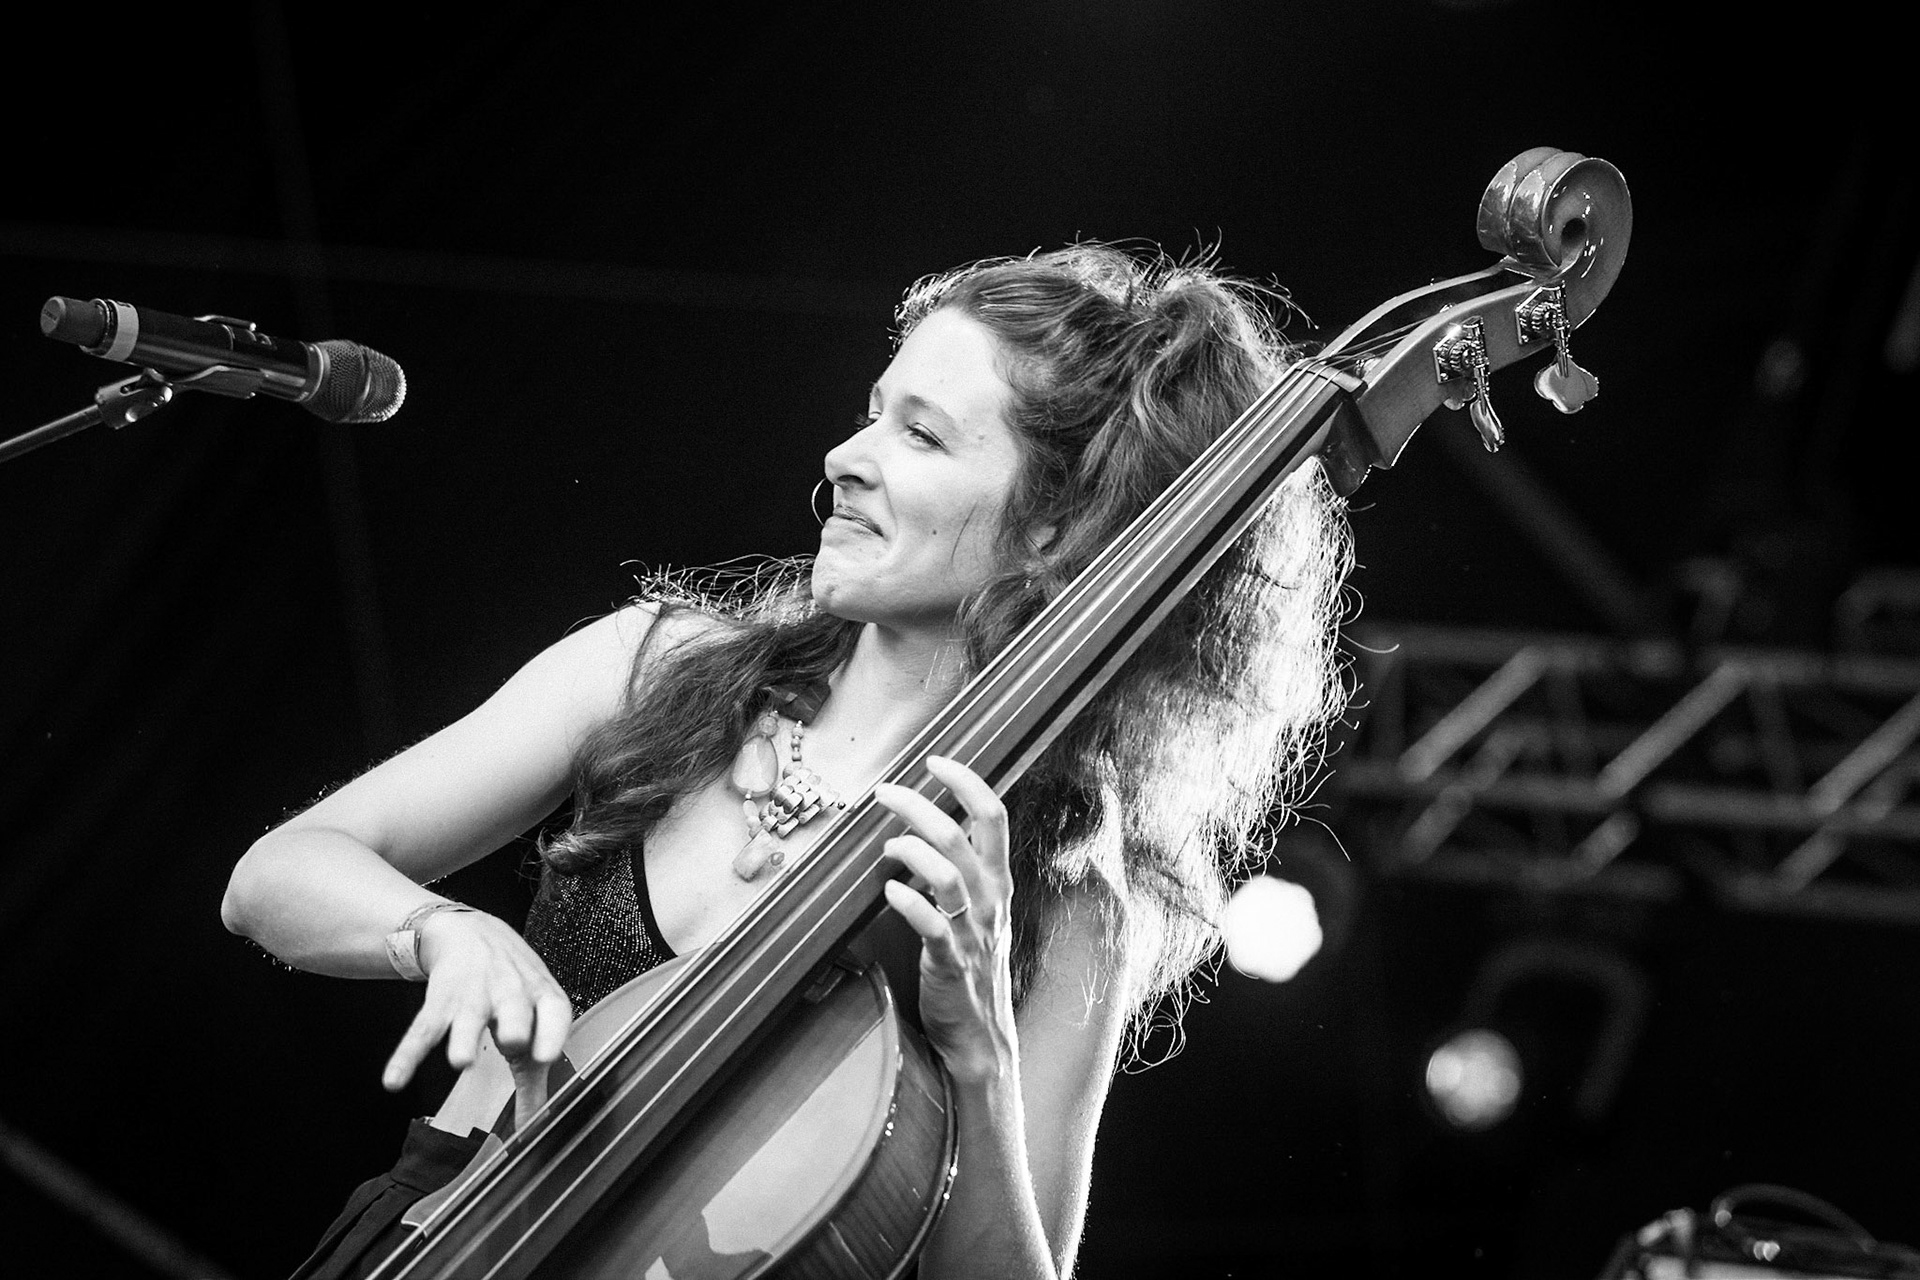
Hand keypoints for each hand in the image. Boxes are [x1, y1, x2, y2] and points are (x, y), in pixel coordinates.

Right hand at [381, 909, 572, 1123]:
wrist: (471, 934)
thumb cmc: (512, 985)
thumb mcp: (534, 1016)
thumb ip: (535, 1072)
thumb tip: (534, 1127)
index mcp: (541, 995)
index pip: (555, 1010)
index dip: (553, 1032)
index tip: (547, 1056)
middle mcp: (510, 992)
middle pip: (515, 1010)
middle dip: (515, 1028)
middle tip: (515, 1045)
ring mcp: (473, 996)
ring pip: (469, 1017)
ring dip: (464, 1038)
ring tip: (461, 1062)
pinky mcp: (440, 1001)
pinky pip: (423, 1030)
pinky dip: (407, 1055)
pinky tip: (394, 1080)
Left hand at [872, 755, 1016, 1084]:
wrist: (982, 1034)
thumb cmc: (971, 964)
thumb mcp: (976, 909)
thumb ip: (956, 870)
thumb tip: (916, 831)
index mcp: (997, 880)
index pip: (993, 815)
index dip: (966, 781)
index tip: (935, 760)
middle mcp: (990, 899)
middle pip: (961, 834)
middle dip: (919, 805)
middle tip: (885, 792)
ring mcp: (972, 931)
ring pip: (947, 874)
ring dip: (910, 850)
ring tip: (885, 845)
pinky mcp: (951, 961)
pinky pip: (932, 924)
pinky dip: (909, 902)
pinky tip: (889, 891)